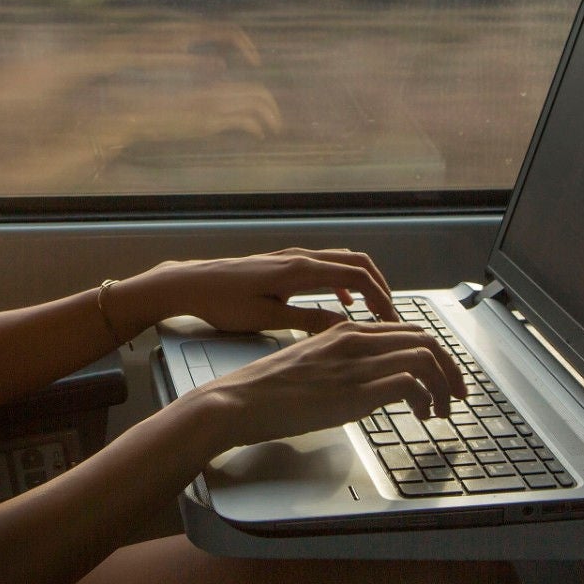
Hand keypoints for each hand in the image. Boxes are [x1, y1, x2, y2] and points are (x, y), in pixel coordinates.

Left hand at [120, 248, 401, 335]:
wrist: (190, 284)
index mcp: (299, 270)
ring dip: (363, 283)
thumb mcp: (267, 319)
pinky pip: (325, 266)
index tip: (392, 322)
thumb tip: (346, 327)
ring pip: (342, 261)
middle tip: (392, 318)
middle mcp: (300, 257)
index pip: (357, 277)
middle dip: (381, 288)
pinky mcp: (283, 264)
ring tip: (375, 313)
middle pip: (357, 263)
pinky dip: (343, 281)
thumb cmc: (223, 303)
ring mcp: (291, 257)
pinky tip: (343, 303)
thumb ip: (309, 321)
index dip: (381, 298)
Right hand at [183, 321, 466, 448]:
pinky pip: (410, 384)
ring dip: (444, 385)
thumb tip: (362, 380)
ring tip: (442, 410)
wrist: (240, 400)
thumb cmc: (267, 389)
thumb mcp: (309, 364)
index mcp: (344, 332)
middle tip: (457, 394)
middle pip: (425, 340)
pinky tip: (420, 416)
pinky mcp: (354, 390)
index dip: (433, 353)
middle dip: (450, 368)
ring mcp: (356, 364)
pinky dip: (425, 399)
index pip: (407, 331)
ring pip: (425, 357)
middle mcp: (355, 341)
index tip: (442, 377)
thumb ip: (338, 362)